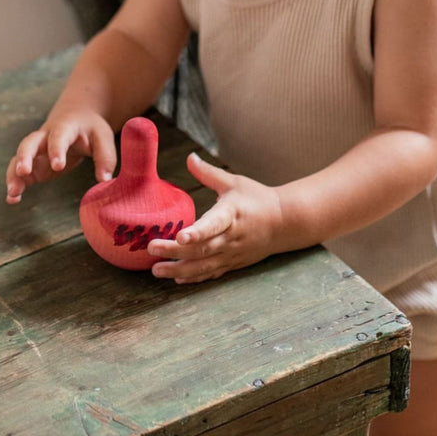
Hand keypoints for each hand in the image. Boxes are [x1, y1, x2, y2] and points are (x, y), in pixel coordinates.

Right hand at [5, 109, 116, 203]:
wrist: (75, 118)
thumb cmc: (90, 129)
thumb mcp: (103, 137)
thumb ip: (105, 157)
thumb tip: (104, 180)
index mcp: (64, 127)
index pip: (58, 136)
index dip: (56, 149)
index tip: (58, 166)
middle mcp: (45, 137)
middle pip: (29, 142)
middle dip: (24, 156)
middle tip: (23, 171)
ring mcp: (36, 151)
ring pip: (19, 158)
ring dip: (14, 174)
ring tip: (13, 193)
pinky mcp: (33, 164)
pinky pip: (19, 172)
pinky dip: (15, 184)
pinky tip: (12, 199)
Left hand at [147, 153, 284, 282]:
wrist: (284, 222)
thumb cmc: (256, 199)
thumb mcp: (234, 182)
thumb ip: (208, 173)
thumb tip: (190, 157)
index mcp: (231, 214)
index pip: (214, 224)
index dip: (197, 232)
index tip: (180, 236)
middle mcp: (231, 237)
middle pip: (202, 248)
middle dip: (175, 251)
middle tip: (152, 248)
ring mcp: (232, 253)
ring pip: (204, 265)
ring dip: (179, 269)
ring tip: (156, 270)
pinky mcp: (233, 263)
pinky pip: (211, 273)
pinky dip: (194, 277)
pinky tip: (176, 277)